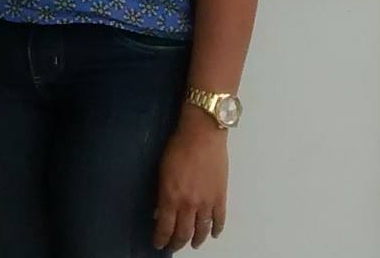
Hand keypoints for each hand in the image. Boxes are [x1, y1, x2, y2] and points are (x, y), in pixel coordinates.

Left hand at [152, 114, 228, 249]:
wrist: (202, 134)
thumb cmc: (178, 146)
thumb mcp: (162, 171)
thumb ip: (161, 194)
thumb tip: (158, 211)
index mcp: (171, 197)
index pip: (165, 227)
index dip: (161, 239)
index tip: (159, 244)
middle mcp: (188, 204)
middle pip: (183, 233)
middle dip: (177, 243)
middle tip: (173, 247)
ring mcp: (206, 202)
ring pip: (202, 230)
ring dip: (197, 240)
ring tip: (193, 244)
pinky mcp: (221, 197)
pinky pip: (219, 219)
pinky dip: (217, 229)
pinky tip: (214, 234)